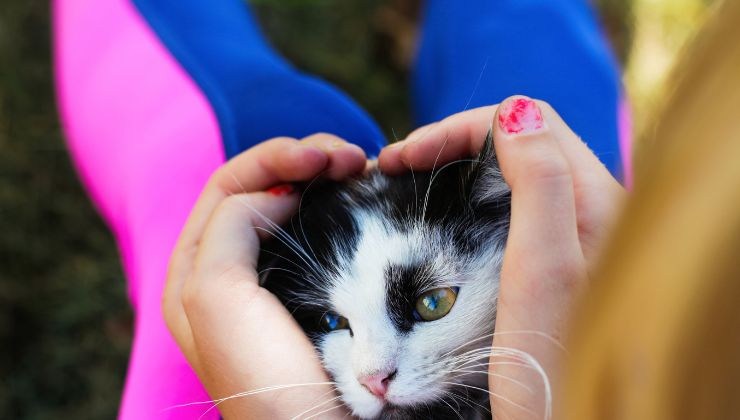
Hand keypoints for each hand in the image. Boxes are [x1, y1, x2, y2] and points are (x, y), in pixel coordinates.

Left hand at [164, 134, 365, 418]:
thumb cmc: (261, 378)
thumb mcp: (215, 295)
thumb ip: (230, 227)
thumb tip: (279, 192)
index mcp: (193, 268)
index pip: (228, 185)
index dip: (274, 159)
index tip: (323, 158)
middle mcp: (230, 269)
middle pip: (262, 188)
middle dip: (304, 159)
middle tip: (352, 157)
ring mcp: (275, 282)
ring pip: (295, 207)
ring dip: (327, 178)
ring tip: (364, 169)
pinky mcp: (314, 293)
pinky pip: (321, 235)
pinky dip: (342, 209)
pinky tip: (365, 201)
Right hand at [379, 96, 624, 418]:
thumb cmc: (557, 368)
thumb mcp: (544, 273)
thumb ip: (540, 185)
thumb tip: (514, 111)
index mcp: (599, 202)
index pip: (529, 122)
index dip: (459, 130)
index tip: (402, 158)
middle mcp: (595, 212)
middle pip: (521, 141)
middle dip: (453, 144)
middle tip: (396, 167)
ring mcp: (576, 239)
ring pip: (514, 173)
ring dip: (459, 169)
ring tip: (409, 184)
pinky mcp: (558, 265)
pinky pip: (514, 206)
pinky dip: (471, 200)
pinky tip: (443, 218)